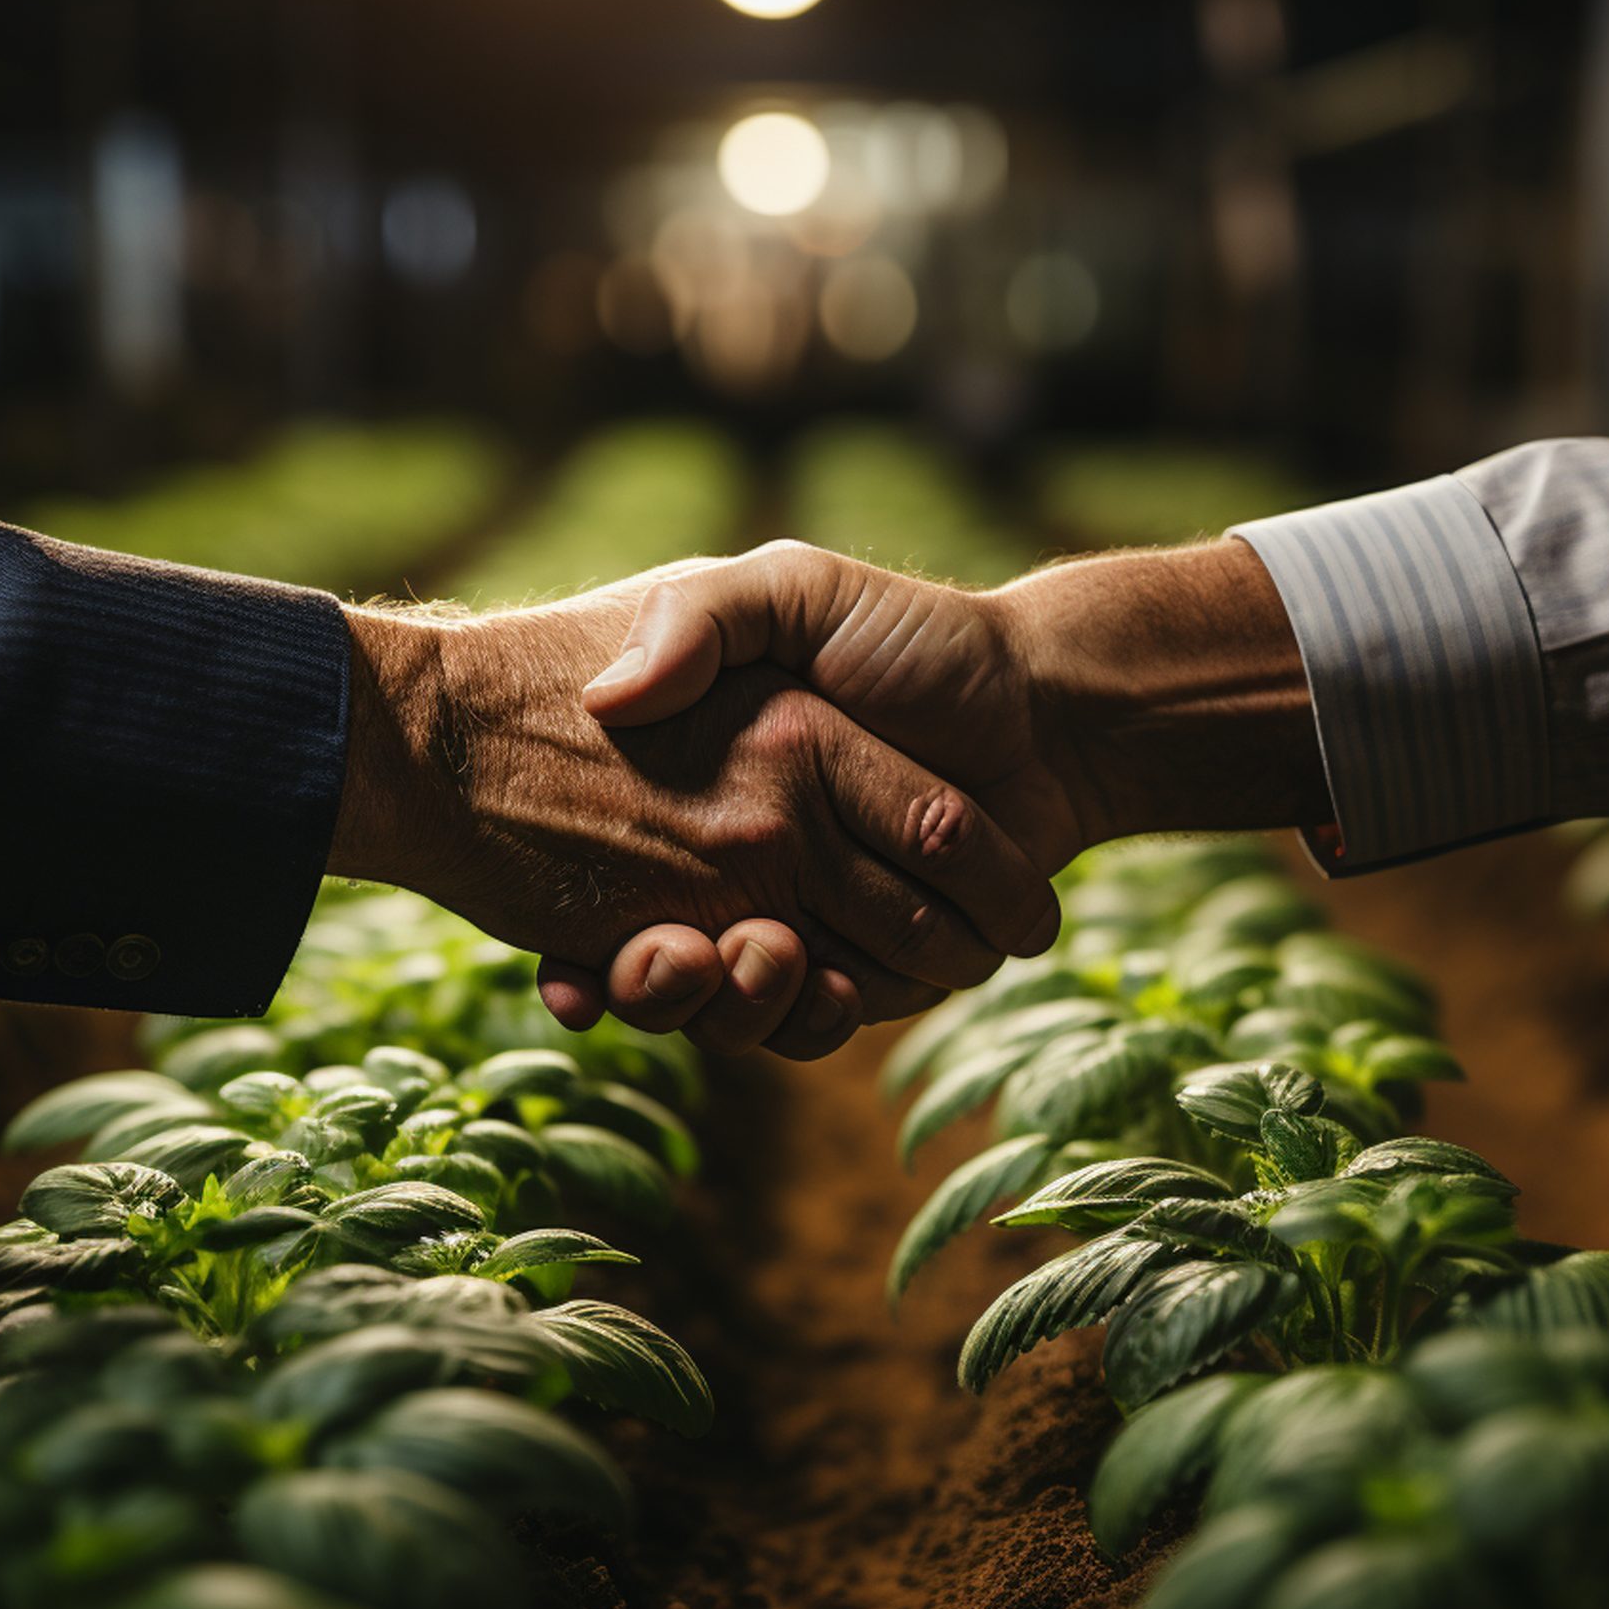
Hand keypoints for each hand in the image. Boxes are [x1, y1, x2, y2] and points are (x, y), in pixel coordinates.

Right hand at [541, 539, 1329, 1037]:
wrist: (1048, 708)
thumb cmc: (916, 638)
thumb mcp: (790, 588)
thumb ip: (703, 619)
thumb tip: (614, 697)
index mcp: (717, 780)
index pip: (611, 857)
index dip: (572, 912)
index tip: (560, 937)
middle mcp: (752, 855)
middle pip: (665, 955)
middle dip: (652, 978)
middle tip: (659, 956)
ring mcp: (807, 914)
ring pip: (734, 998)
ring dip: (720, 1005)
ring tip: (732, 963)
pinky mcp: (870, 967)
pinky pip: (815, 1016)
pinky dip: (801, 1020)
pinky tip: (811, 987)